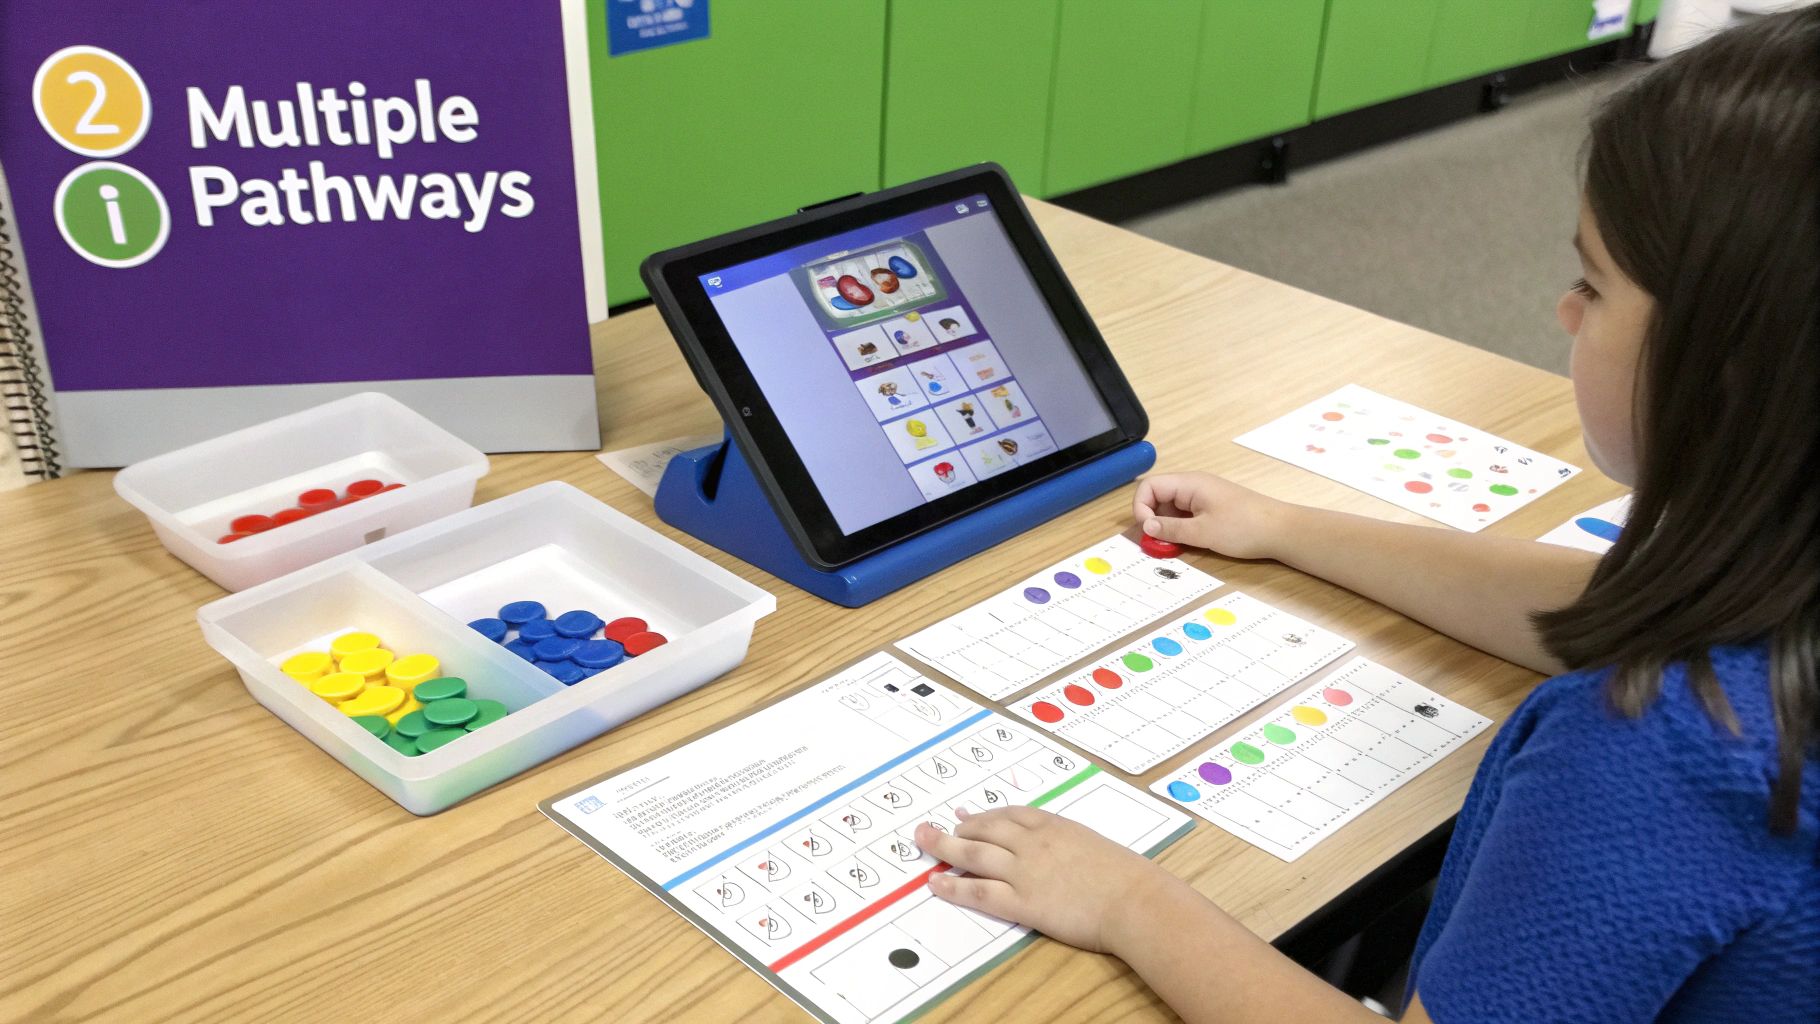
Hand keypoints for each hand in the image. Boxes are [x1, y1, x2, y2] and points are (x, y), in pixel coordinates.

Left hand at [913, 806, 1171, 954]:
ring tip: (923, 842)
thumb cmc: (1128, 877)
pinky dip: (954, 885)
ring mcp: (1025, 871)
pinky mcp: (1023, 902)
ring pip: (974, 853)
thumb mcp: (1097, 846)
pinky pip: (980, 891)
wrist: (1135, 899)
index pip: (1011, 815)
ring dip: (944, 846)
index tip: (968, 816)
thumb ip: (1073, 844)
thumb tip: (1068, 852)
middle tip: (933, 826)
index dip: (985, 815)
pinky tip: (937, 883)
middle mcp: (1034, 843)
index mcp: (1055, 826)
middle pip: (985, 828)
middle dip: (956, 826)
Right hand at [1134, 472, 1296, 560]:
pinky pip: (1185, 515)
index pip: (1149, 486)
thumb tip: (1145, 527)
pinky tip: (1187, 543)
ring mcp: (1203, 497)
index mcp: (1189, 483)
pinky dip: (1180, 529)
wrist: (1281, 530)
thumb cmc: (1244, 527)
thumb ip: (1170, 529)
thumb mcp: (1202, 532)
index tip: (1148, 531)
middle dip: (1152, 519)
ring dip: (1166, 526)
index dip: (1141, 507)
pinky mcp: (1211, 509)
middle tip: (1158, 544)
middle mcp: (1193, 486)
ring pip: (1171, 508)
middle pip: (1158, 497)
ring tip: (1173, 546)